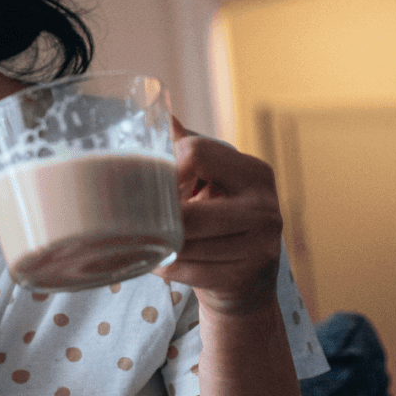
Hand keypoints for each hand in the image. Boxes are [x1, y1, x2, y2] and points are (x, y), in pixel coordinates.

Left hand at [156, 117, 282, 316]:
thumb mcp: (214, 180)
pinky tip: (158, 261)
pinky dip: (163, 267)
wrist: (249, 280)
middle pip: (186, 212)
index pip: (196, 153)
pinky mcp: (244, 276)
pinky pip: (186, 271)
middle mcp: (264, 206)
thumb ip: (189, 150)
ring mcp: (259, 244)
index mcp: (255, 172)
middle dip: (154, 219)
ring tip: (142, 242)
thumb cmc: (221, 218)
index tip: (150, 185)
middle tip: (131, 220)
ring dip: (153, 246)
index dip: (164, 170)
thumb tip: (162, 114)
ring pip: (183, 245)